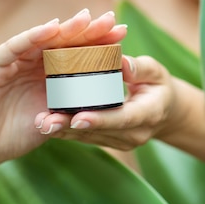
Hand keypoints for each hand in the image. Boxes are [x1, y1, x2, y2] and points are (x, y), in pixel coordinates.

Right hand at [0, 9, 126, 174]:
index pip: (76, 50)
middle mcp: (31, 60)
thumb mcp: (55, 115)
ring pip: (42, 38)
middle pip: (63, 40)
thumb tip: (106, 96)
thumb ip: (73, 103)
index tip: (122, 33)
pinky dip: (33, 36)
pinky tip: (52, 28)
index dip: (99, 41)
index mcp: (48, 70)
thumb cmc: (19, 131)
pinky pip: (15, 47)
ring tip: (86, 19)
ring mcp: (12, 60)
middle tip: (111, 19)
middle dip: (88, 29)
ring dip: (65, 28)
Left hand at [35, 55, 177, 149]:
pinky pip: (85, 137)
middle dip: (72, 127)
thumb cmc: (157, 85)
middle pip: (100, 131)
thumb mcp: (156, 71)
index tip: (78, 118)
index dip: (100, 119)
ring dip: (64, 131)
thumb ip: (140, 67)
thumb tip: (122, 62)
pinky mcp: (108, 141)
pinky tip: (46, 123)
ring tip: (41, 123)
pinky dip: (66, 130)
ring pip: (88, 137)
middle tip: (47, 122)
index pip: (123, 119)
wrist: (163, 110)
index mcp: (149, 114)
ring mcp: (120, 141)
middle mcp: (134, 133)